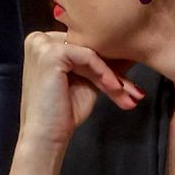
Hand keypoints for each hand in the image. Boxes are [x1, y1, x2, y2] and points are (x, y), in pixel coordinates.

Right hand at [17, 31, 144, 151]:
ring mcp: (42, 44)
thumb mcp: (88, 82)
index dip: (108, 64)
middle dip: (114, 71)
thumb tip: (130, 53)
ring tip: (128, 93)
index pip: (83, 47)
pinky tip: (114, 88)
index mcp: (43, 43)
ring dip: (112, 74)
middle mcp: (39, 39)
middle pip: (87, 49)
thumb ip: (102, 65)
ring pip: (90, 53)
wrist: (45, 136)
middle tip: (135, 90)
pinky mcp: (50, 53)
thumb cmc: (62, 112)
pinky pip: (88, 57)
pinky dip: (104, 73)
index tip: (129, 81)